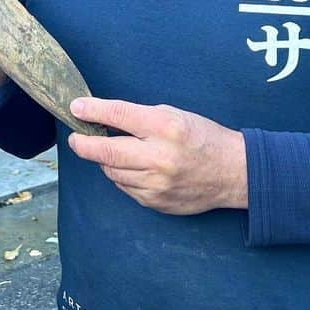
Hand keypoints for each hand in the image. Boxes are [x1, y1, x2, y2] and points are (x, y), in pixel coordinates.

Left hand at [67, 98, 247, 214]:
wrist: (234, 173)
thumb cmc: (201, 137)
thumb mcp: (173, 114)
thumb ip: (137, 117)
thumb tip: (101, 117)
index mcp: (165, 127)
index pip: (118, 115)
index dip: (91, 110)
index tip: (75, 107)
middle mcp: (159, 157)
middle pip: (106, 151)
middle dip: (83, 144)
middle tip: (75, 138)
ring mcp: (157, 183)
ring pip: (112, 172)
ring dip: (104, 161)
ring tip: (108, 151)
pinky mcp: (156, 202)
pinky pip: (125, 188)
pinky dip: (121, 176)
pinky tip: (131, 168)